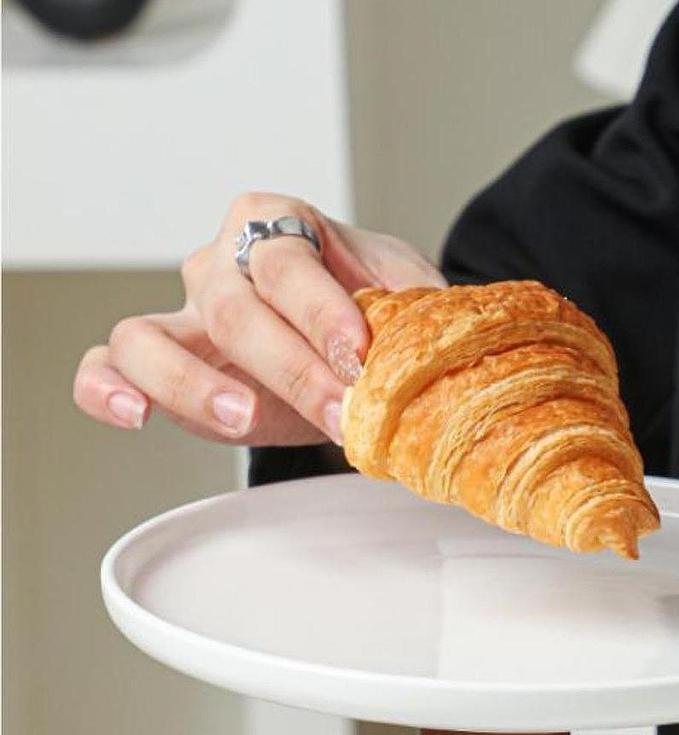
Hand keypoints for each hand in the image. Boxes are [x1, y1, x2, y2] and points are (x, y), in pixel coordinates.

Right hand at [72, 192, 444, 444]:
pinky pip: (107, 366)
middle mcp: (223, 262)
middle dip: (289, 367)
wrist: (357, 344)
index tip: (359, 359)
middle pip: (232, 307)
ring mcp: (185, 314)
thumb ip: (414, 313)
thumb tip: (425, 343)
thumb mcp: (411, 298)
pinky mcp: (163, 365)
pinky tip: (136, 415)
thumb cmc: (377, 310)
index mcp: (284, 225)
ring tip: (242, 418)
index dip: (321, 312)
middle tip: (338, 412)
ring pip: (149, 336)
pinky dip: (107, 389)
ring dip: (191, 382)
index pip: (288, 261)